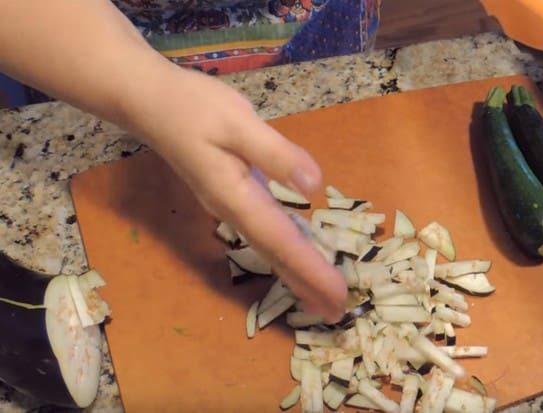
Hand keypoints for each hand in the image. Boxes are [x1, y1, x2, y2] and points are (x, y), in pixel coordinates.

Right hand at [129, 66, 346, 321]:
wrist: (148, 102)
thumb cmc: (192, 107)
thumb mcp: (237, 121)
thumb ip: (275, 154)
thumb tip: (315, 186)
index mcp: (236, 196)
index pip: (281, 241)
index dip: (310, 270)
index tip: (336, 294)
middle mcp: (232, 210)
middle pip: (275, 254)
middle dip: (306, 284)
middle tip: (336, 312)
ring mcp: (230, 205)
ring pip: (269, 247)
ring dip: (296, 273)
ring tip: (321, 297)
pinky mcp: (232, 195)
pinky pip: (264, 231)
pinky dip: (284, 249)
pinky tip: (295, 255)